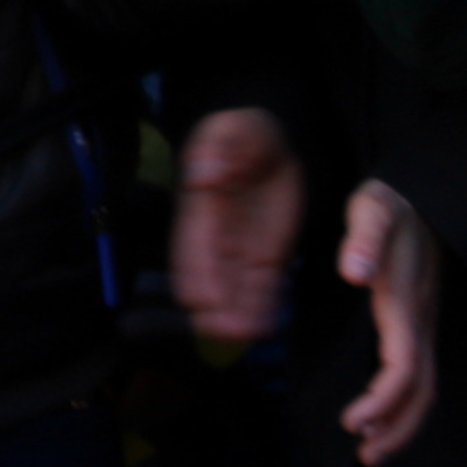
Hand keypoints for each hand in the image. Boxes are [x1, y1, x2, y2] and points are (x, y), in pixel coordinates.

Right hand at [171, 106, 302, 344]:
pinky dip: (260, 308)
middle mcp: (216, 232)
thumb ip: (219, 148)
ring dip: (235, 312)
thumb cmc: (249, 132)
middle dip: (213, 303)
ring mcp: (240, 248)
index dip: (194, 271)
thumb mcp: (236, 129)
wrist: (274, 143)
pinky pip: (262, 287)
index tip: (196, 298)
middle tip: (222, 330)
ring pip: (233, 287)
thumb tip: (203, 174)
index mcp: (203, 203)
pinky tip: (263, 329)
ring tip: (243, 337)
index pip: (193, 242)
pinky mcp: (266, 258)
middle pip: (208, 273)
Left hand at [338, 179, 441, 465]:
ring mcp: (424, 324)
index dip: (383, 400)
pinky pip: (418, 373)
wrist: (423, 194)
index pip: (403, 368)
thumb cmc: (392, 204)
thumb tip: (355, 272)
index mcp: (406, 305)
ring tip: (372, 449)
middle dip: (397, 427)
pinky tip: (382, 414)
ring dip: (402, 422)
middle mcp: (421, 322)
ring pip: (424, 387)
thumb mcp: (373, 211)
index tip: (355, 422)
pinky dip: (403, 402)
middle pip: (421, 391)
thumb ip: (365, 240)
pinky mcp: (418, 322)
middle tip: (366, 455)